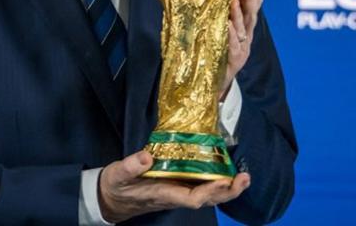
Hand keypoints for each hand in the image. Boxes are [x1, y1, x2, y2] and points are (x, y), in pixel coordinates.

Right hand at [98, 151, 250, 222]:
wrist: (110, 199)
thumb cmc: (116, 186)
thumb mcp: (117, 174)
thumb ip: (130, 166)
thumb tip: (146, 156)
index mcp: (163, 194)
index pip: (192, 198)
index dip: (209, 191)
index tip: (223, 180)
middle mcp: (175, 196)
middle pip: (207, 199)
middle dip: (227, 192)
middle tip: (244, 178)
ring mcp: (177, 192)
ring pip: (207, 195)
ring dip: (226, 188)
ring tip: (243, 177)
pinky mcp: (177, 186)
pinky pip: (201, 187)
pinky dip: (216, 182)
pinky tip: (226, 173)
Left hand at [220, 0, 263, 99]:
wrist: (213, 83)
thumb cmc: (216, 52)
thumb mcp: (222, 29)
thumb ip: (223, 11)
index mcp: (245, 26)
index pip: (254, 4)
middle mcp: (246, 36)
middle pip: (252, 13)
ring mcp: (241, 48)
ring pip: (243, 28)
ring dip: (240, 13)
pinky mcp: (233, 60)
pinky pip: (232, 46)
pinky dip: (230, 35)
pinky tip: (227, 24)